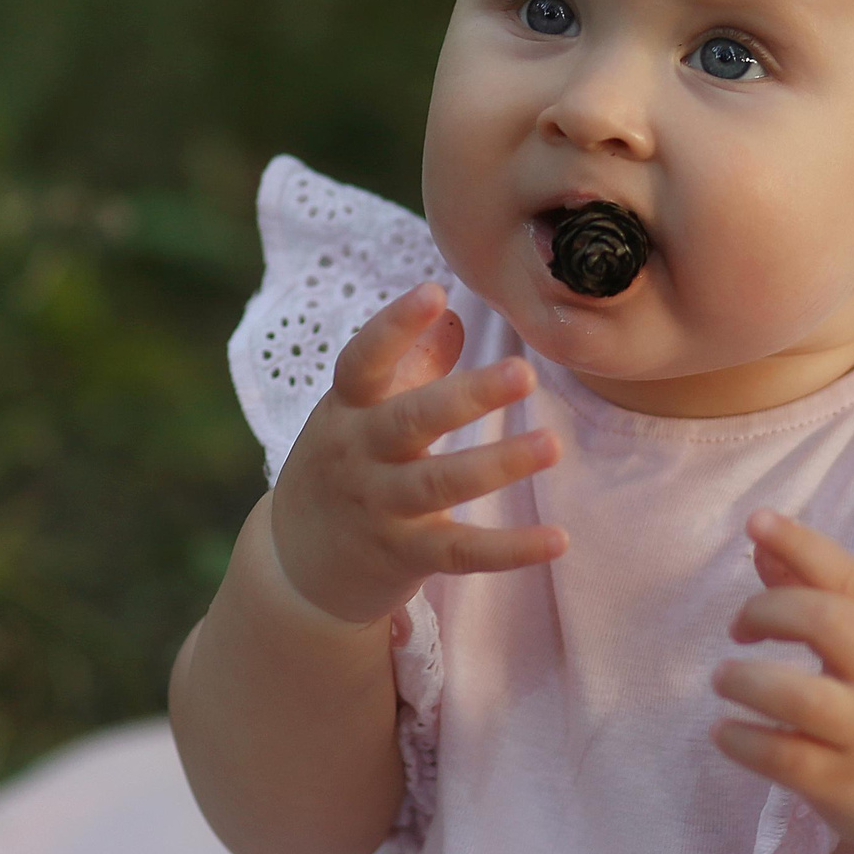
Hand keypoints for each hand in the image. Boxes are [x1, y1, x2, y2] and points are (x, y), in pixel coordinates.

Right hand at [270, 282, 565, 624]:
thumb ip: (406, 367)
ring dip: (497, 464)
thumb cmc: (342, 468)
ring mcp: (380, 507)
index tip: (435, 290)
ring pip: (440, 483)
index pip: (364, 361)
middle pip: (411, 420)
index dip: (395, 325)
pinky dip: (510, 549)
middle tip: (523, 373)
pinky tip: (558, 539)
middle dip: (467, 396)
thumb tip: (453, 317)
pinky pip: (462, 551)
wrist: (295, 563)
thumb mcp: (356, 414)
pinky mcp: (405, 555)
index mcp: (348, 409)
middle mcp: (359, 454)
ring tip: (551, 445)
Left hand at [710, 510, 853, 853]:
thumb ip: (823, 594)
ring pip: (802, 697)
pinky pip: (785, 757)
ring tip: (724, 678)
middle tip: (738, 627)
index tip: (757, 521)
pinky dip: (743, 741)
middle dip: (769, 612)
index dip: (804, 545)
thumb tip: (763, 544)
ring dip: (747, 680)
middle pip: (831, 624)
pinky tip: (724, 732)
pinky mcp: (844, 784)